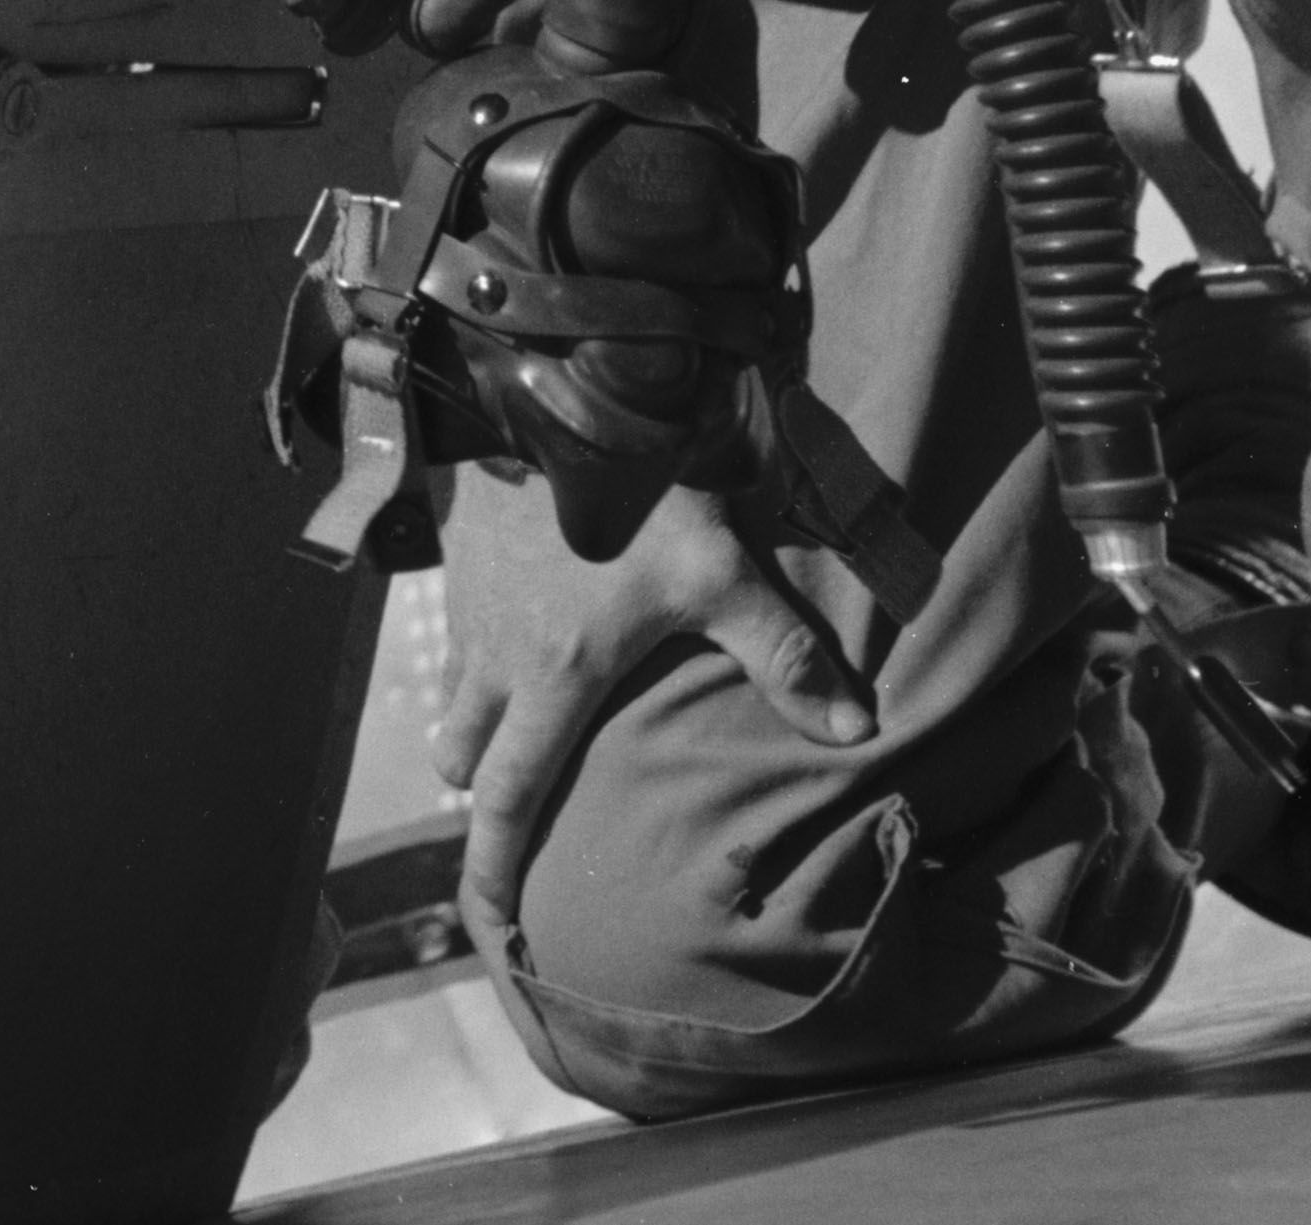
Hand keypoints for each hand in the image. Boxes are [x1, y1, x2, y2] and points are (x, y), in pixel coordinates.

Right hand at [432, 468, 877, 925]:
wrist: (548, 389)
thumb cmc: (636, 492)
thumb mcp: (722, 573)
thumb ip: (783, 656)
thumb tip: (856, 733)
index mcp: (556, 679)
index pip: (511, 799)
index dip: (496, 867)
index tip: (491, 921)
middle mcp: (497, 657)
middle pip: (468, 760)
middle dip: (487, 792)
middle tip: (522, 810)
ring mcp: (470, 606)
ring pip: (454, 697)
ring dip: (478, 724)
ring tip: (522, 725)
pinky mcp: (460, 557)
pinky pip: (456, 634)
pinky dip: (477, 655)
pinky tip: (523, 629)